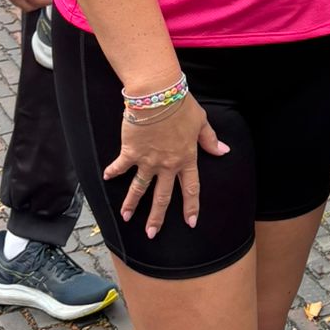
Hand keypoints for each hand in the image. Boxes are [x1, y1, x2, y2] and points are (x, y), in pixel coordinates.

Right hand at [104, 95, 228, 236]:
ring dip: (132, 204)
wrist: (158, 95)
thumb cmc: (181, 105)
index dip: (191, 206)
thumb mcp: (201, 122)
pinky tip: (106, 178)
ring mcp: (148, 160)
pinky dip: (113, 172)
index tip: (190, 222)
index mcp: (186, 158)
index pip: (191, 188)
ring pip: (140, 188)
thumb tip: (224, 151)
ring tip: (126, 217)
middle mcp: (167, 164)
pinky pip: (120, 166)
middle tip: (152, 233)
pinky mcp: (131, 152)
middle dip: (157, 217)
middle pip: (163, 196)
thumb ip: (210, 140)